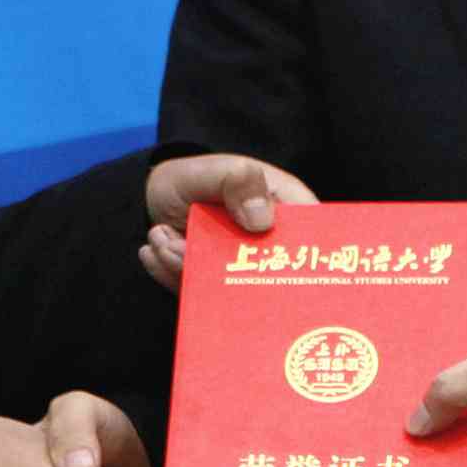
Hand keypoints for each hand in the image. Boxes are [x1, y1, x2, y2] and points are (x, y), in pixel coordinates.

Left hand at [138, 151, 318, 287]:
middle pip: (271, 276)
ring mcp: (241, 271)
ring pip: (229, 289)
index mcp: (286, 211)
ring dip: (188, 268)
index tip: (275, 264)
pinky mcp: (213, 288)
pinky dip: (172, 276)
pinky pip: (200, 296)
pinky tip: (153, 252)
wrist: (152, 196)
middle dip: (225, 267)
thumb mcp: (213, 170)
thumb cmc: (194, 178)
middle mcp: (269, 246)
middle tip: (183, 248)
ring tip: (164, 242)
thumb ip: (237, 181)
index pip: (314, 240)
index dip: (306, 257)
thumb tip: (262, 219)